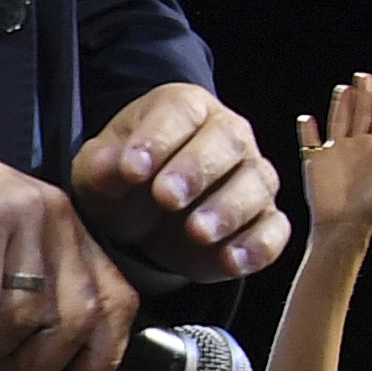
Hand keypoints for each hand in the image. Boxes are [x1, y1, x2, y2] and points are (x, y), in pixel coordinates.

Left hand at [68, 80, 283, 280]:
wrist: (143, 224)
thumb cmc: (124, 185)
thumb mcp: (98, 174)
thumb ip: (100, 167)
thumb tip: (109, 166)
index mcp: (184, 109)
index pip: (181, 110)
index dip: (158, 138)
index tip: (132, 170)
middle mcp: (227, 135)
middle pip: (228, 140)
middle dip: (198, 169)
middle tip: (166, 197)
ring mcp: (251, 177)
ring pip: (257, 183)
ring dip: (229, 208)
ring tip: (197, 232)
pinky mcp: (263, 220)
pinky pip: (273, 229)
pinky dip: (258, 246)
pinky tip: (231, 261)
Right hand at [299, 75, 371, 235]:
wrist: (343, 223)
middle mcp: (357, 147)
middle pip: (362, 114)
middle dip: (365, 95)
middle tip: (366, 77)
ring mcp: (336, 152)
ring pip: (339, 121)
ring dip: (341, 104)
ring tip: (345, 88)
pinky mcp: (316, 161)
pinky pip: (310, 141)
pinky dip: (307, 129)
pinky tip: (307, 118)